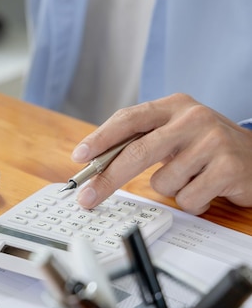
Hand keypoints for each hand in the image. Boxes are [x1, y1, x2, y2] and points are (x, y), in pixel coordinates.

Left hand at [71, 93, 251, 214]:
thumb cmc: (208, 148)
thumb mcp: (175, 133)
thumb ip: (141, 140)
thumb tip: (95, 162)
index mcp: (174, 106)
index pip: (129, 119)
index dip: (100, 138)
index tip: (79, 155)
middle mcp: (192, 118)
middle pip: (137, 151)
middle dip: (107, 178)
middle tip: (86, 197)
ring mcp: (212, 141)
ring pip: (162, 182)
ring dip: (172, 189)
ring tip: (193, 178)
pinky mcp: (228, 168)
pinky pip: (187, 199)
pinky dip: (192, 202)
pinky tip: (208, 189)